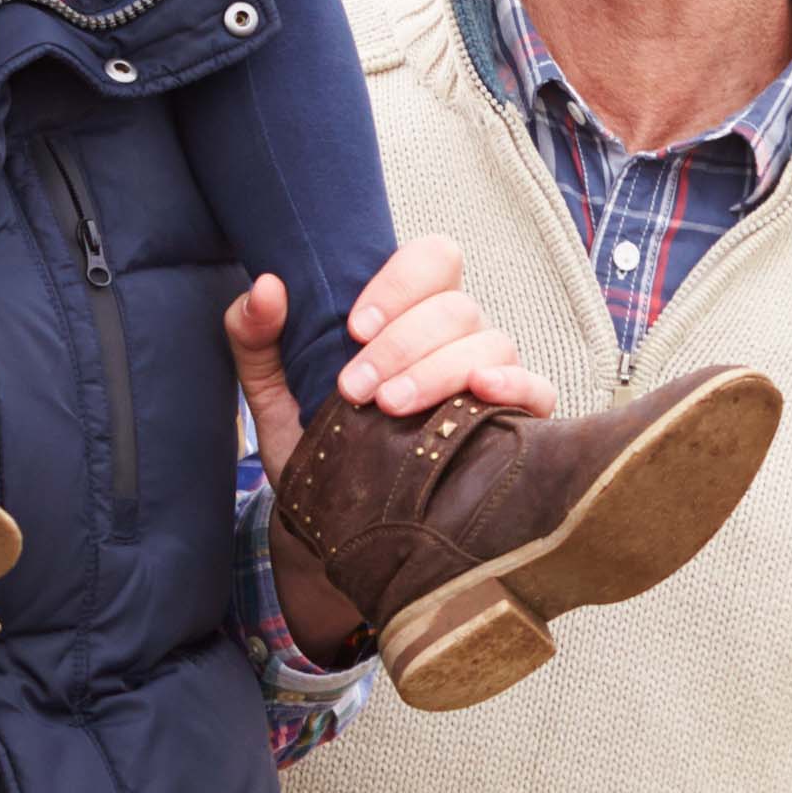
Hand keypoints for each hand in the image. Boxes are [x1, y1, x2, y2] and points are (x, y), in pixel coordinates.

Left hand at [223, 237, 554, 474]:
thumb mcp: (272, 395)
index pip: (431, 260)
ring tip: (390, 408)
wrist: (334, 532)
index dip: (398, 284)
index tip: (355, 327)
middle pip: (456, 307)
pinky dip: (514, 384)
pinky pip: (536, 390)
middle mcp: (456, 337)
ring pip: (490, 343)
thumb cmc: (315, 449)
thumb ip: (255, 336)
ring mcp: (489, 375)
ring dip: (438, 370)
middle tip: (356, 389)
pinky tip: (480, 392)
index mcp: (407, 314)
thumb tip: (266, 286)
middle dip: (402, 345)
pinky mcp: (514, 421)